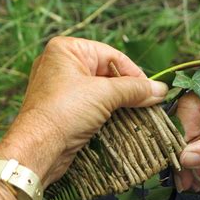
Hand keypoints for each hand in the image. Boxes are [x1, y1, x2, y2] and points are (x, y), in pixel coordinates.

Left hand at [0, 37, 167, 185]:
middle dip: (128, 89)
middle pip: (107, 73)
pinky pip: (93, 105)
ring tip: (140, 113)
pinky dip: (109, 112)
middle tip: (149, 103)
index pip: (112, 55)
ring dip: (120, 102)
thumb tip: (161, 90)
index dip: (134, 73)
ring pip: (101, 90)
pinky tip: (123, 121)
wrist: (38, 149)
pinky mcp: (65, 109)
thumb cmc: (64, 112)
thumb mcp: (104, 94)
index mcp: (66, 50)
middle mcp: (62, 65)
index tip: (152, 91)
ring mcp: (62, 88)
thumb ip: (135, 89)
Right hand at [174, 66, 199, 191]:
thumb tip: (185, 157)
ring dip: (184, 155)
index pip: (193, 103)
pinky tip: (196, 172)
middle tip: (185, 180)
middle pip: (183, 113)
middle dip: (182, 148)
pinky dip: (190, 153)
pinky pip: (187, 131)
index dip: (184, 133)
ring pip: (181, 125)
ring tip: (191, 182)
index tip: (184, 162)